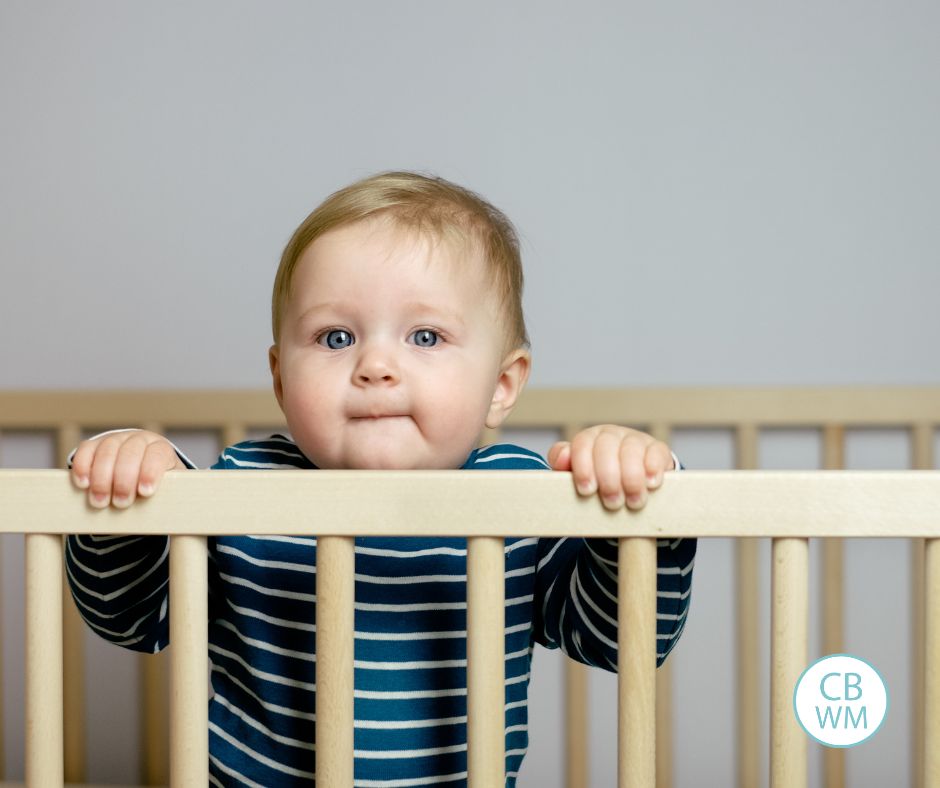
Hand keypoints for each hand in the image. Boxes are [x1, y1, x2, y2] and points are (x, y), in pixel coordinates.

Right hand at [70, 430, 185, 508]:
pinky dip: (83, 467)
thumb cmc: (154, 485)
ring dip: (101, 478)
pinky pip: (86, 450)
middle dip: (124, 480)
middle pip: (130, 453)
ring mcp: (115, 440)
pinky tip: (83, 485)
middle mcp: (138, 440)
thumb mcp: (166, 488)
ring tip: (100, 502)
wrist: (137, 472)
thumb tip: (173, 518)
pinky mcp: (94, 445)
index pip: (157, 454)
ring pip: (107, 451)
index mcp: (160, 448)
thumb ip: (167, 495)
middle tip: (120, 503)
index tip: (145, 492)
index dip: (150, 472)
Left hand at [547, 425, 674, 510]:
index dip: (583, 467)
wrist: (631, 485)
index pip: (582, 444)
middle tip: (612, 502)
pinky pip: (656, 451)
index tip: (587, 490)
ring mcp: (635, 440)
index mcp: (588, 440)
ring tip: (633, 502)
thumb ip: (565, 468)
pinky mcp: (657, 449)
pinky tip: (651, 484)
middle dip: (609, 477)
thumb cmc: (599, 482)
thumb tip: (562, 459)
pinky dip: (653, 467)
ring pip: (631, 450)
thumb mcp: (579, 477)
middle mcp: (611, 435)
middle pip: (606, 446)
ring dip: (632, 478)